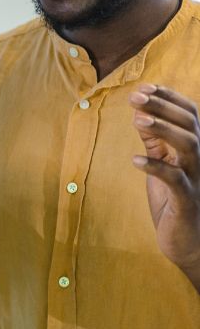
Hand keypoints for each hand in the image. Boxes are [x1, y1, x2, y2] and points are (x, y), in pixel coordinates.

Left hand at [130, 83, 199, 285]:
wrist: (186, 241)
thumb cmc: (173, 200)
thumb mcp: (162, 165)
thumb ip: (155, 142)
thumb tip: (139, 115)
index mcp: (195, 148)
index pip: (189, 114)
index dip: (168, 98)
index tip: (142, 87)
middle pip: (189, 124)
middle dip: (162, 107)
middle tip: (135, 97)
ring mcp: (196, 178)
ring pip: (188, 145)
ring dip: (163, 129)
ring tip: (137, 120)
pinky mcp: (187, 200)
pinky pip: (174, 179)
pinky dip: (155, 167)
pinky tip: (135, 159)